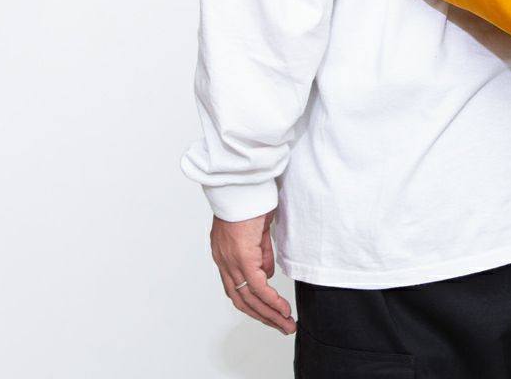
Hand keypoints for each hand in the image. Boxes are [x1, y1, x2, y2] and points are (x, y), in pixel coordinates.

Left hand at [210, 209, 296, 332]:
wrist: (242, 183)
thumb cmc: (249, 198)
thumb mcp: (256, 229)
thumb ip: (260, 252)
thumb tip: (266, 274)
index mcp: (225, 254)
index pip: (236, 289)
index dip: (254, 304)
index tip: (270, 314)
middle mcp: (224, 261)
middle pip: (242, 300)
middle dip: (264, 317)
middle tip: (282, 326)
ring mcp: (230, 261)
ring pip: (249, 298)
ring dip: (269, 314)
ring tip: (286, 324)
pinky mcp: (241, 257)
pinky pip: (257, 287)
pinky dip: (271, 301)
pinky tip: (282, 310)